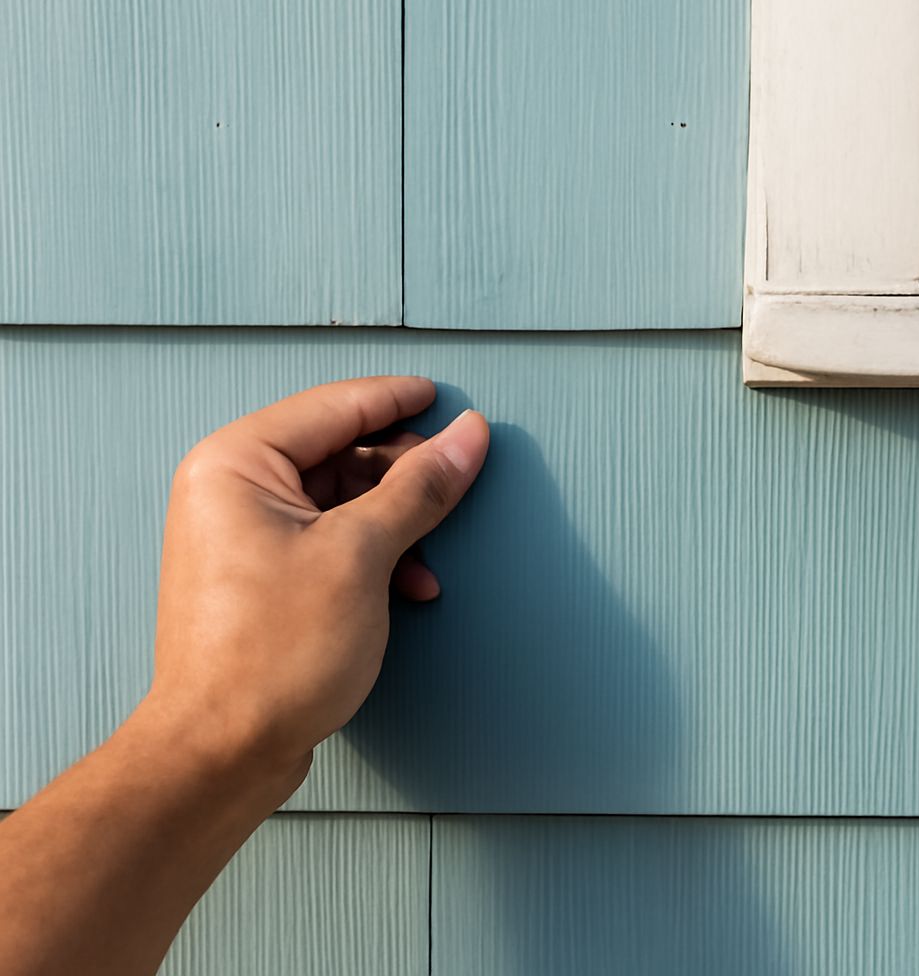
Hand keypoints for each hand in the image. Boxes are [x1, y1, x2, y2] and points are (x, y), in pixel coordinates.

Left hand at [143, 376, 488, 799]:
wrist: (221, 754)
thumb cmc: (270, 655)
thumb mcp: (361, 555)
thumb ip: (418, 487)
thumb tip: (465, 437)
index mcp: (236, 463)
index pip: (334, 407)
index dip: (398, 400)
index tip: (444, 397)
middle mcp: (231, 490)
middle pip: (339, 452)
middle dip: (401, 471)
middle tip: (454, 479)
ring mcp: (244, 535)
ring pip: (340, 499)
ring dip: (395, 520)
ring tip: (432, 551)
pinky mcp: (262, 576)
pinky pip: (330, 538)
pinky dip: (374, 553)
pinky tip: (409, 584)